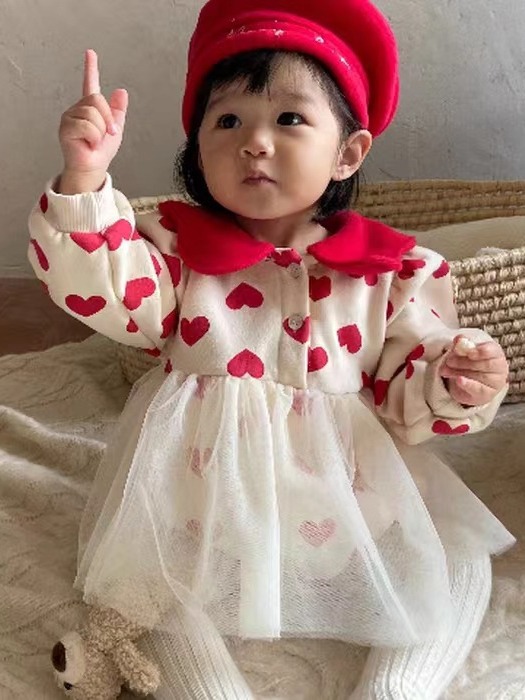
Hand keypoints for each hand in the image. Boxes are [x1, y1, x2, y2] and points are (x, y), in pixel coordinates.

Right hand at [58, 49, 127, 191]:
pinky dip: (93, 137)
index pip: (90, 83)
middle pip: (96, 100)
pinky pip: (86, 126)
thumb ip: (117, 111)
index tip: (90, 53)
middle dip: (108, 119)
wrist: (93, 167)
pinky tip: (88, 144)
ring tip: (95, 141)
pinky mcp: (65, 128)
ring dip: (100, 130)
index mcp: (90, 108)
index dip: (91, 68)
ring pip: (92, 114)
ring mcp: (69, 117)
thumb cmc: (101, 150)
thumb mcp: (115, 129)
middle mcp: (77, 109)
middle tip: (108, 134)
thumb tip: (121, 91)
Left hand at [440, 335, 508, 405]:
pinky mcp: (487, 394)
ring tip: (444, 370)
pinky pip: (478, 389)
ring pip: (479, 376)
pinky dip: (468, 384)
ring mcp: (495, 382)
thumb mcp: (464, 351)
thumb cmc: (470, 362)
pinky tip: (459, 380)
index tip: (468, 352)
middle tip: (448, 361)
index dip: (480, 351)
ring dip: (459, 372)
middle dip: (464, 362)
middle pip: (485, 364)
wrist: (470, 384)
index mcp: (495, 353)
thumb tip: (458, 339)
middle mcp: (499, 368)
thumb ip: (462, 344)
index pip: (491, 351)